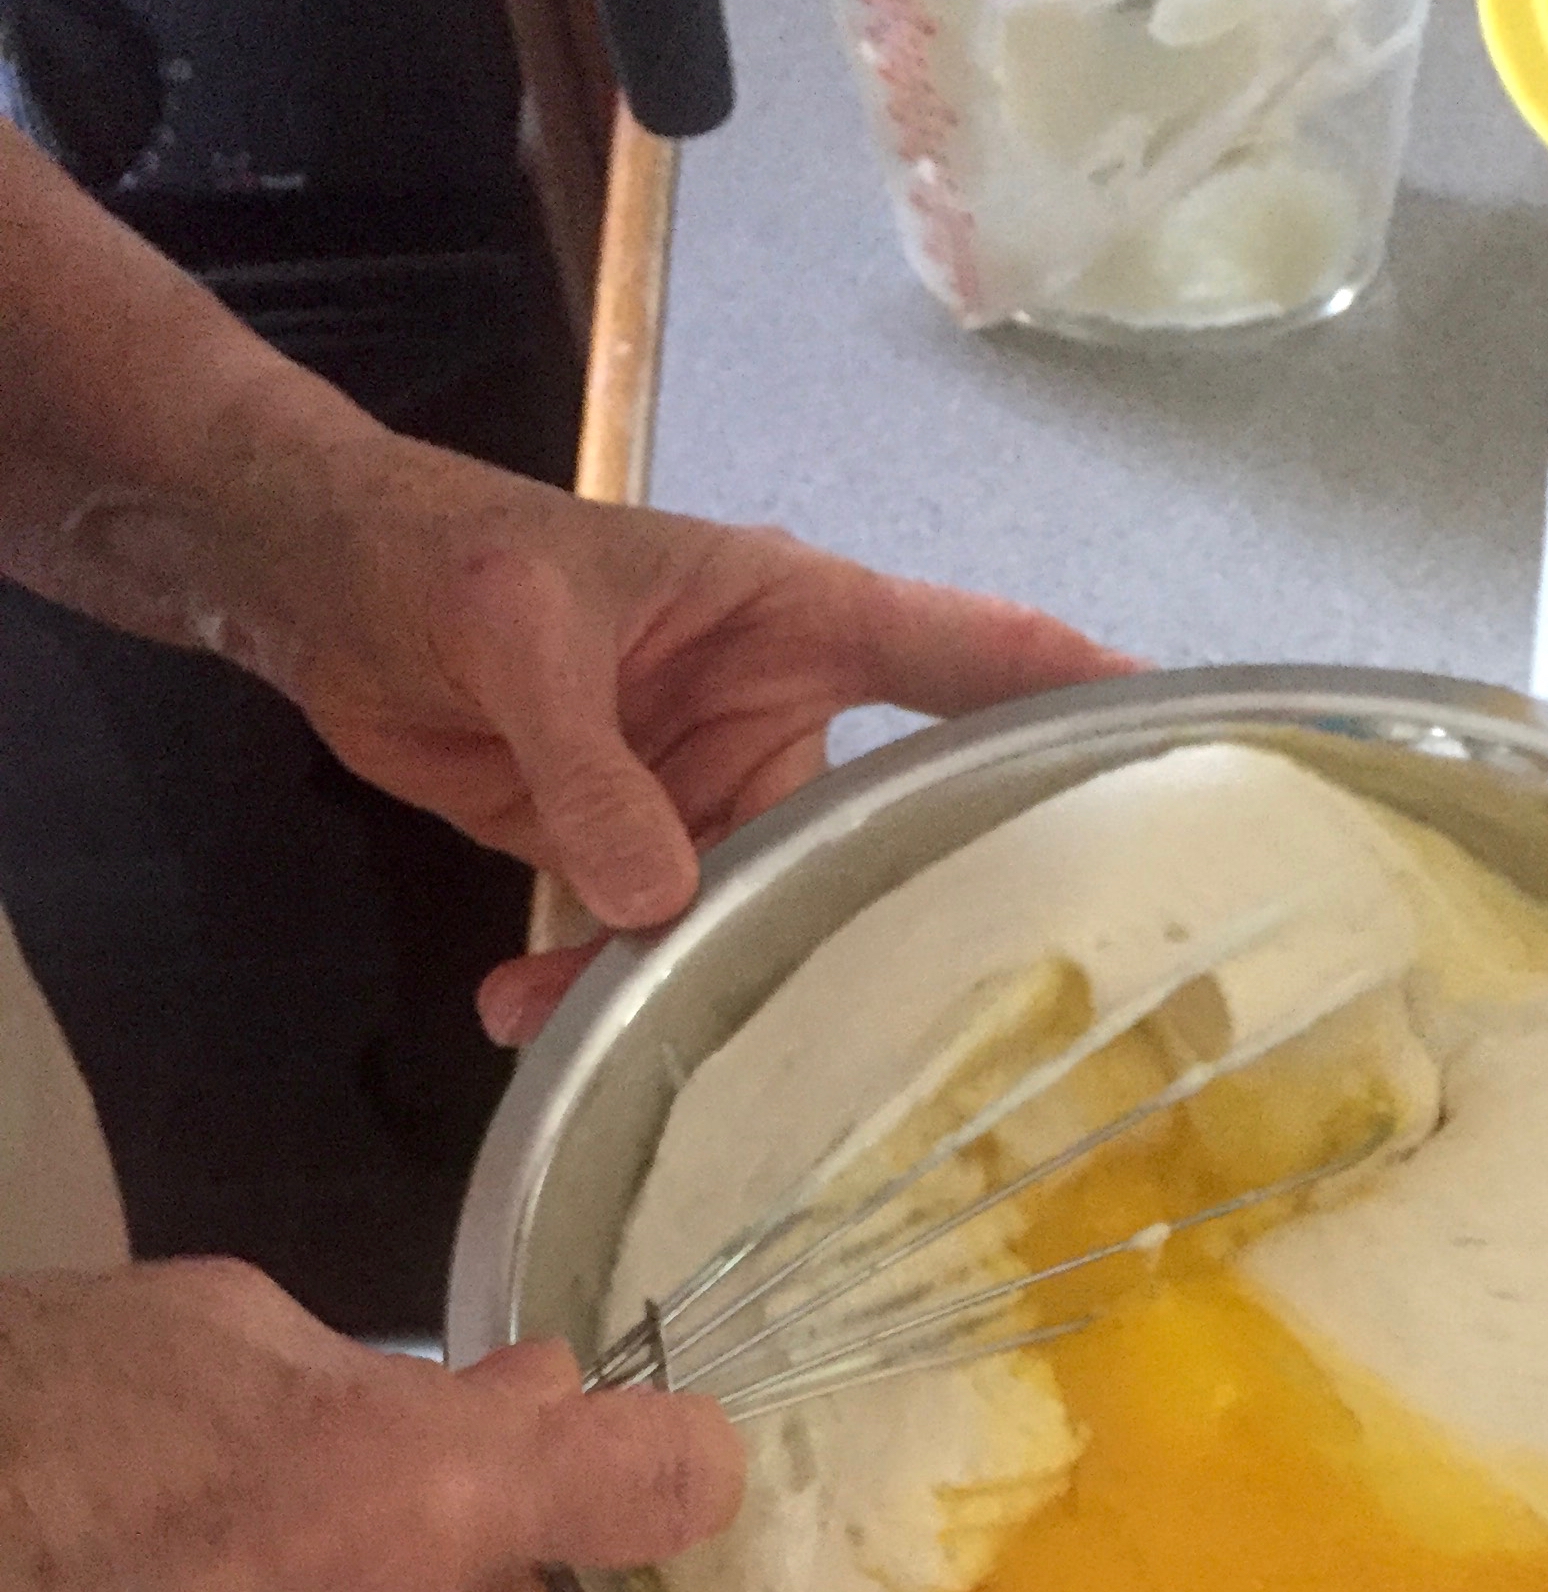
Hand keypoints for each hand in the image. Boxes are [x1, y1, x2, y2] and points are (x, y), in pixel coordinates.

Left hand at [229, 435, 1135, 1043]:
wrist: (319, 584)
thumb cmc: (442, 549)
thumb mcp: (519, 630)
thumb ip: (588, 765)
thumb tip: (655, 905)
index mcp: (798, 620)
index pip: (971, 655)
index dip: (1078, 699)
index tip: (1184, 754)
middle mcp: (780, 716)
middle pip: (873, 835)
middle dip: (878, 931)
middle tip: (922, 1041)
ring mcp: (707, 793)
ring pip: (746, 916)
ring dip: (680, 983)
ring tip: (612, 1041)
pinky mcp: (628, 849)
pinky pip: (640, 941)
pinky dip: (584, 989)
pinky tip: (524, 1018)